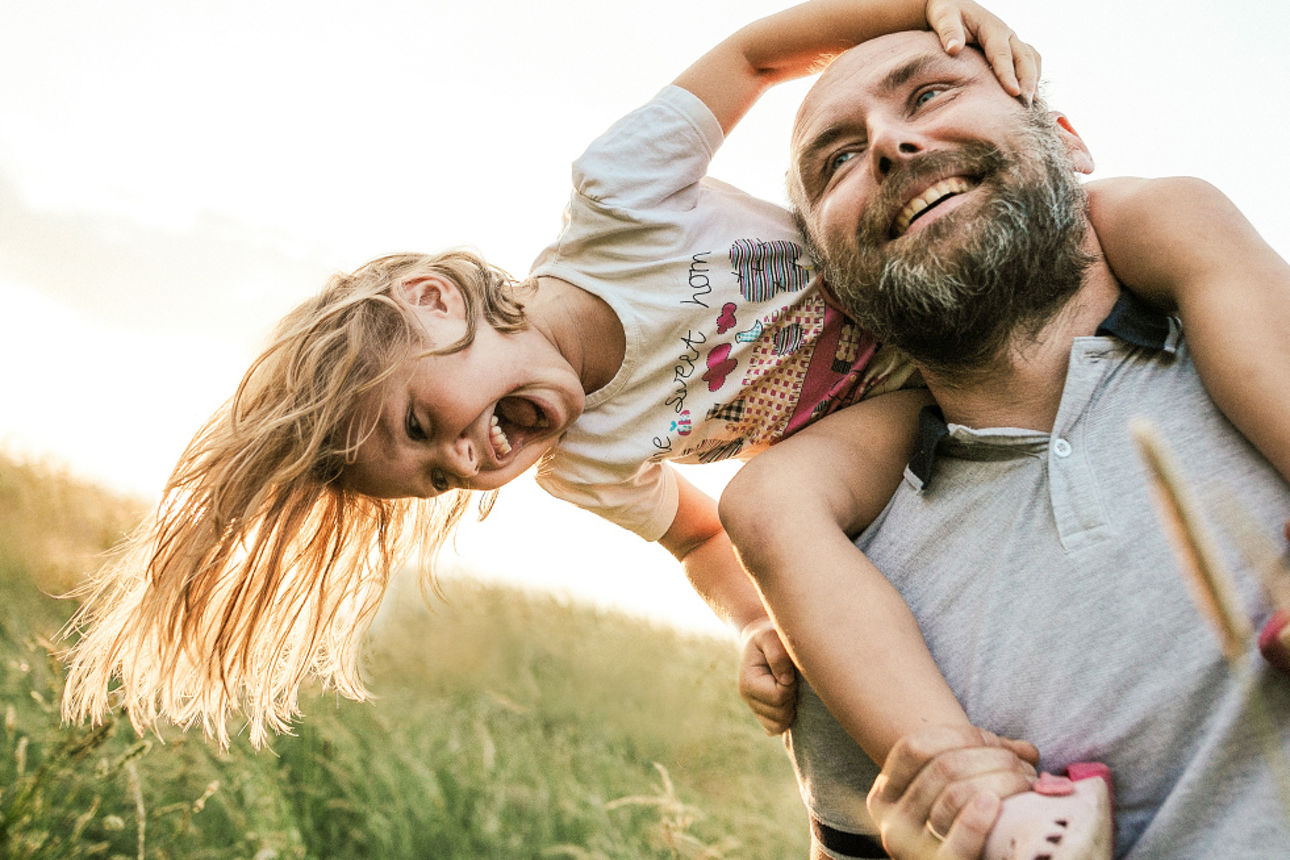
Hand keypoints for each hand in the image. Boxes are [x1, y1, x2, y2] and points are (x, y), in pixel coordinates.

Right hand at [737, 618, 797, 733]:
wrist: (763, 641)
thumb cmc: (769, 636)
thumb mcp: (771, 636)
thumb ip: (777, 653)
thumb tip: (786, 680)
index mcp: (748, 682)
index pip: (778, 696)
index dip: (791, 685)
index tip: (791, 670)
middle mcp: (748, 699)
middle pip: (781, 714)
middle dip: (792, 697)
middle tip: (791, 678)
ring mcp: (754, 709)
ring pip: (780, 725)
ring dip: (791, 708)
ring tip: (789, 686)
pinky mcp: (762, 715)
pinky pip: (776, 728)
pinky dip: (786, 718)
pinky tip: (787, 699)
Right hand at [868, 725, 1038, 858]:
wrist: (961, 859)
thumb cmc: (961, 828)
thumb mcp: (952, 793)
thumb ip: (979, 765)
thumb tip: (1026, 751)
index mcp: (885, 796)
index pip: (914, 747)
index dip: (957, 735)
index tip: (990, 741)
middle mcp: (890, 821)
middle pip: (942, 767)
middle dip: (990, 756)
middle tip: (1019, 763)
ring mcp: (910, 849)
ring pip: (955, 795)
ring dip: (1001, 780)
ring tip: (1024, 782)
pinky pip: (956, 840)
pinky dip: (975, 819)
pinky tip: (994, 805)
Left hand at [925, 0, 1041, 102]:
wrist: (952, 7)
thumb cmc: (946, 13)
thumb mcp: (943, 18)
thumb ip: (949, 32)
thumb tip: (953, 49)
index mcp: (991, 27)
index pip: (1002, 53)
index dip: (1008, 73)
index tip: (1013, 92)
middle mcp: (1007, 34)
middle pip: (1024, 57)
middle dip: (1028, 81)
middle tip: (1026, 105)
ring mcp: (1011, 41)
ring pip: (1031, 60)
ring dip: (1034, 80)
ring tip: (1033, 105)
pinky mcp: (1011, 49)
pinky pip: (1028, 62)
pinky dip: (1032, 78)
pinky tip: (1030, 97)